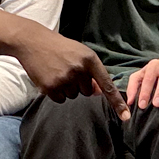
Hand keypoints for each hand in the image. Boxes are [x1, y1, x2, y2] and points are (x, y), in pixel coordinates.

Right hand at [0, 11, 130, 119]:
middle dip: (79, 85)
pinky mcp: (50, 86)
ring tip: (57, 71)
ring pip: (73, 96)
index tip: (125, 117)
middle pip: (87, 92)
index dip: (116, 102)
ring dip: (67, 88)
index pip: (107, 84)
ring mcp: (64, 78)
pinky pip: (60, 99)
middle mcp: (78, 69)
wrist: (32, 41)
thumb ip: (92, 72)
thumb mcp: (80, 53)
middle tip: (67, 70)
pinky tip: (50, 78)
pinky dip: (56, 92)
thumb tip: (100, 93)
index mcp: (89, 59)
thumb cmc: (60, 48)